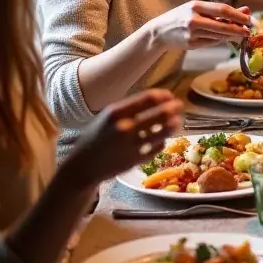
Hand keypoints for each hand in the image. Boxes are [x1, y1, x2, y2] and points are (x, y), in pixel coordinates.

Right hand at [61, 89, 183, 189]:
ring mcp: (132, 145)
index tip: (170, 96)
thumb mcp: (108, 116)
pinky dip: (162, 142)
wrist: (82, 166)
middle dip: (175, 108)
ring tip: (177, 121)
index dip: (164, 95)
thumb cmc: (96, 136)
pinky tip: (162, 139)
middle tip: (180, 106)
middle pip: (161, 114)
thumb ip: (130, 107)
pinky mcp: (136, 160)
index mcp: (116, 112)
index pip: (149, 98)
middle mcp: (125, 127)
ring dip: (173, 125)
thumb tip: (158, 99)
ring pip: (163, 131)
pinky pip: (157, 147)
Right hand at [146, 0, 250, 51]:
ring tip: (239, 34)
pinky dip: (219, 40)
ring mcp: (191, 34)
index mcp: (196, 6)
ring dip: (231, 35)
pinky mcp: (191, 45)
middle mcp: (193, 19)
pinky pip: (211, 43)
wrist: (160, 31)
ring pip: (218, 36)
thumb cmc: (183, 16)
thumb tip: (247, 10)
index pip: (222, 9)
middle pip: (222, 25)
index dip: (238, 15)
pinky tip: (223, 37)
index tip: (249, 19)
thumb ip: (222, 11)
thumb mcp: (199, 8)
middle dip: (238, 29)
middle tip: (249, 31)